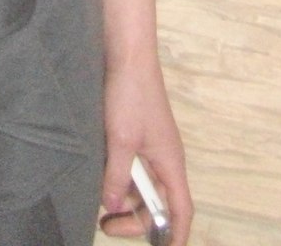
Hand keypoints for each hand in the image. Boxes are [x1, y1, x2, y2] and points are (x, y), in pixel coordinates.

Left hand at [98, 55, 191, 243]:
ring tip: (99, 202)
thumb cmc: (130, 94)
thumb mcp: (121, 140)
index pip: (181, 210)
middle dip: (136, 220)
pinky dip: (118, 178)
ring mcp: (150, 147)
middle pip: (158, 203)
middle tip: (106, 225)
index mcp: (170, 163)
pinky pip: (131, 168)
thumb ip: (117, 177)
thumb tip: (113, 207)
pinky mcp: (136, 136)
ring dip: (124, 198)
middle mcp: (164, 159)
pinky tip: (100, 177)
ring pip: (142, 186)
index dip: (175, 234)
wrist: (126, 53)